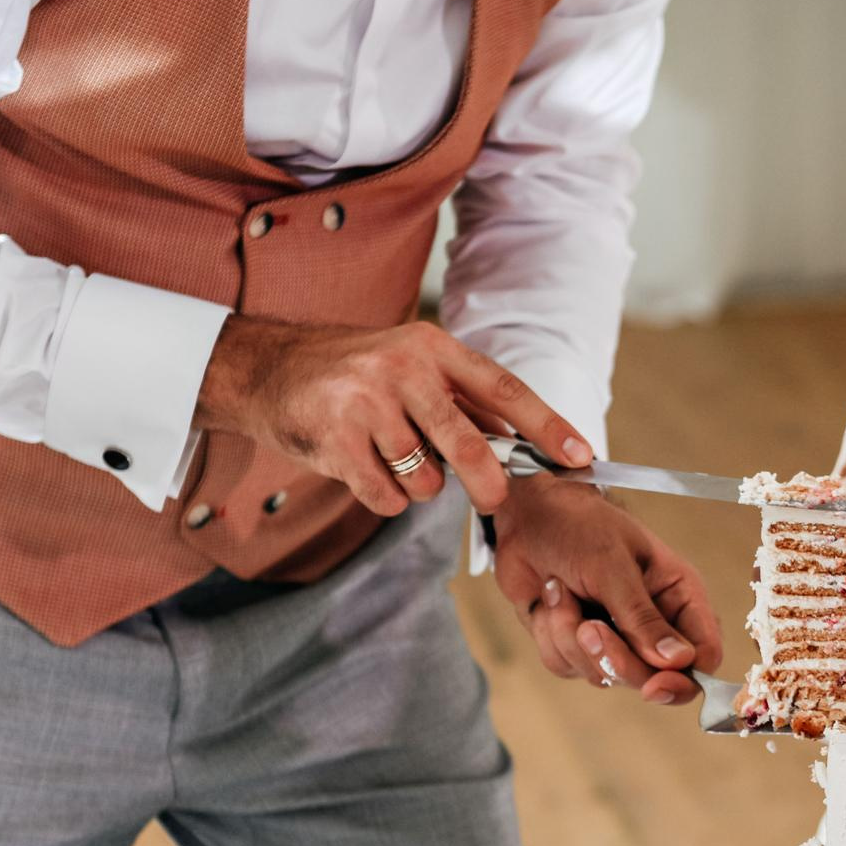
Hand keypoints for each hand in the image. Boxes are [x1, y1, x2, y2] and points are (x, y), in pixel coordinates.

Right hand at [196, 316, 592, 516]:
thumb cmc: (352, 375)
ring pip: (425, 479)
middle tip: (492, 498)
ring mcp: (364, 401)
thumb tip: (528, 443)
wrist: (264, 367)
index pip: (504, 388)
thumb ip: (462, 401)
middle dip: (487, 481)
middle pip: (467, 443)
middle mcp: (401, 367)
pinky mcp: (332, 437)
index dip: (547, 425)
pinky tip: (365, 470)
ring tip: (391, 459)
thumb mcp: (411, 367)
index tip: (581, 455)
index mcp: (432, 347)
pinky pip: (385, 496)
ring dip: (418, 486)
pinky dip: (385, 498)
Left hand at [490, 477, 723, 705]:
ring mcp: (615, 638)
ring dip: (571, 637)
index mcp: (679, 597)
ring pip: (603, 675)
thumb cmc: (579, 524)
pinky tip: (549, 598)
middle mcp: (653, 623)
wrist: (528, 515)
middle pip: (653, 678)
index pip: (704, 654)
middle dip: (615, 658)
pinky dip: (550, 635)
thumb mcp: (613, 565)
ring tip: (560, 591)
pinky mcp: (578, 645)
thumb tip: (679, 661)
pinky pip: (566, 665)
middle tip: (589, 627)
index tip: (655, 685)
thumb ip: (642, 617)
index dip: (684, 680)